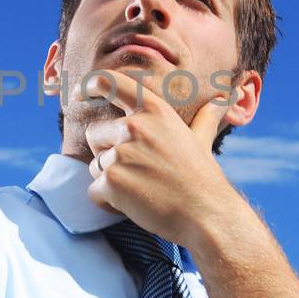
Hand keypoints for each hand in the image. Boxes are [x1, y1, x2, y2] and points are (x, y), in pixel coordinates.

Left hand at [80, 68, 241, 249]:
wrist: (206, 214)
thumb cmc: (202, 178)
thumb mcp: (201, 140)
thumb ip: (204, 118)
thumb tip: (222, 101)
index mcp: (154, 110)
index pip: (110, 83)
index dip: (88, 85)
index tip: (77, 94)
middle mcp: (135, 126)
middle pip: (95, 135)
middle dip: (109, 154)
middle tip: (141, 172)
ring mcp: (121, 153)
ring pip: (95, 166)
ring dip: (112, 181)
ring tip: (143, 188)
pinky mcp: (112, 181)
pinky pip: (94, 191)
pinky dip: (109, 202)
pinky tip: (135, 204)